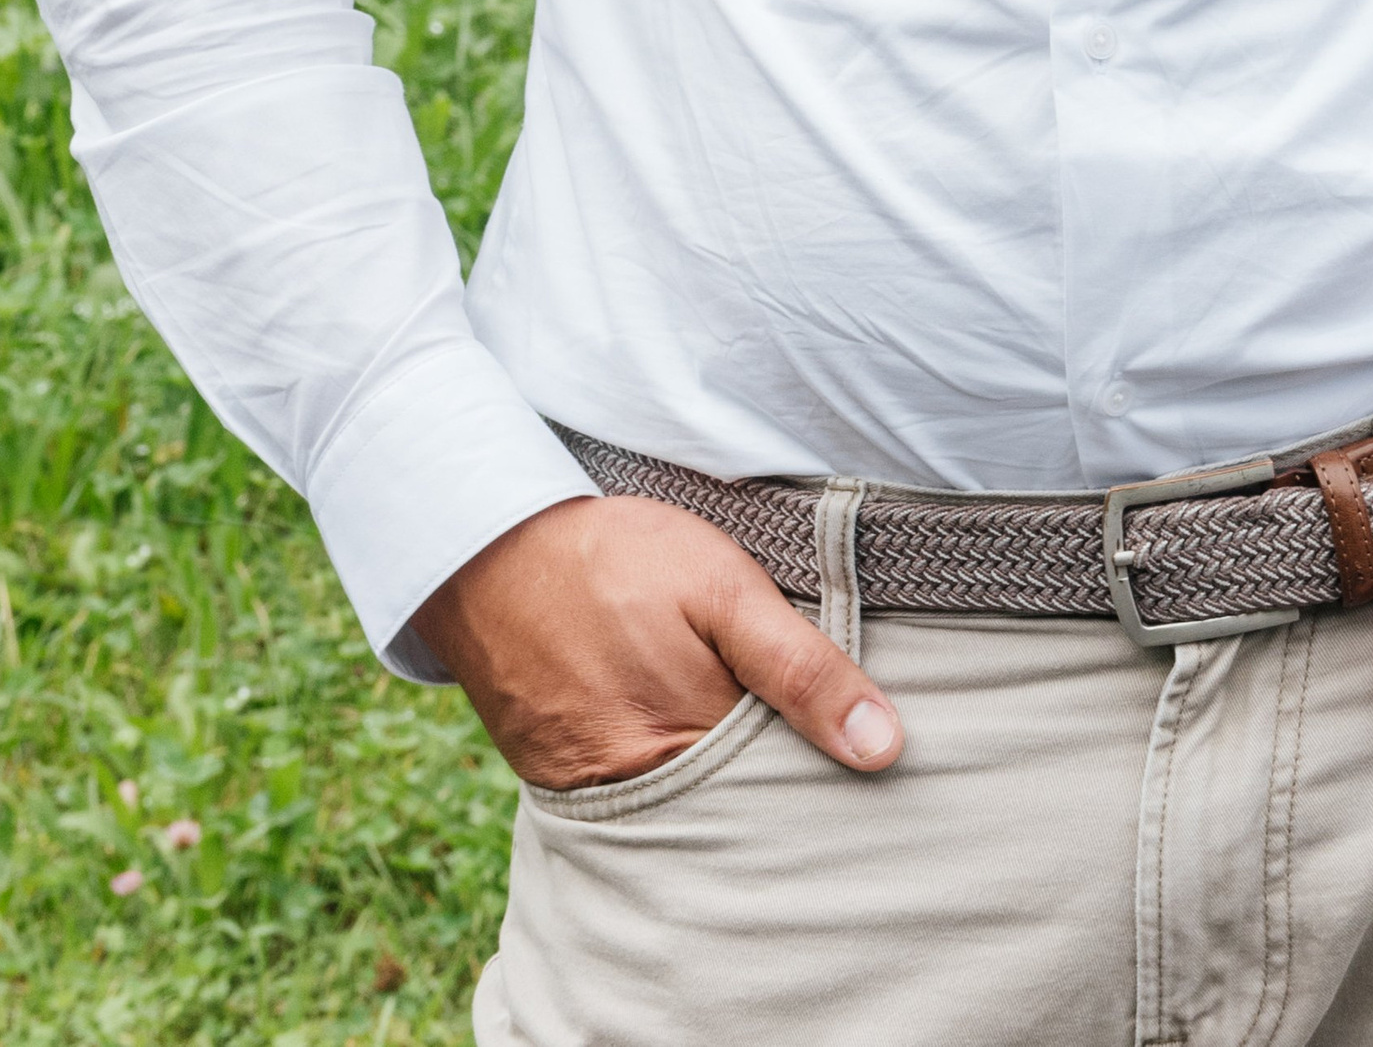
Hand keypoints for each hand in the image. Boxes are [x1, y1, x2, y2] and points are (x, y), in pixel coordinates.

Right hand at [413, 494, 902, 788]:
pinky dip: (672, 784)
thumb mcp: (724, 589)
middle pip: (739, 821)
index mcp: (696, 749)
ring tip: (754, 745)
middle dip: (778, 794)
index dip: (828, 777)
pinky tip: (690, 743)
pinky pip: (639, 806)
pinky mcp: (563, 790)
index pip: (788, 796)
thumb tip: (884, 748)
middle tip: (816, 756)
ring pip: (691, 816)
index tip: (866, 764)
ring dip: (726, 790)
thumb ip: (802, 667)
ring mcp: (597, 800)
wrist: (488, 551)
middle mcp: (645, 795)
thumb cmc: (615, 560)